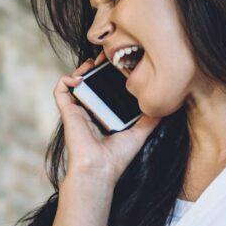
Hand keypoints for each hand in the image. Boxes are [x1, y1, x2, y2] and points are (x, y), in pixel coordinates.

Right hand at [53, 52, 160, 187]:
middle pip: (90, 82)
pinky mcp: (67, 112)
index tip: (117, 65)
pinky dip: (65, 80)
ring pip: (74, 83)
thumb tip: (165, 108)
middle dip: (95, 67)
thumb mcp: (140, 133)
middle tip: (105, 57)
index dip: (109, 74)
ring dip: (81, 69)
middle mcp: (90, 111)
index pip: (104, 89)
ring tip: (91, 64)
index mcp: (105, 114)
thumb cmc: (117, 156)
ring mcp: (78, 110)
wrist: (100, 168)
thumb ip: (150, 120)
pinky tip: (77, 78)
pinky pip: (60, 91)